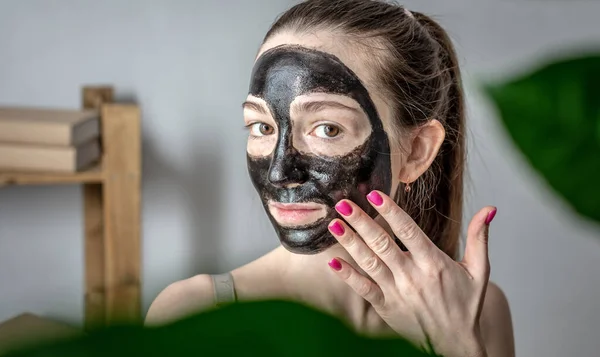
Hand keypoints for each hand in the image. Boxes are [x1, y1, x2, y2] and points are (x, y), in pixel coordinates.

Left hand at [327, 190, 495, 356]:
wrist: (456, 344)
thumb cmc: (466, 305)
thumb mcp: (479, 271)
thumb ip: (479, 238)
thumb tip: (489, 209)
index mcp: (434, 263)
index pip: (408, 231)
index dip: (390, 211)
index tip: (374, 194)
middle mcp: (413, 276)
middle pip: (382, 243)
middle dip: (361, 221)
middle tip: (343, 203)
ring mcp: (397, 292)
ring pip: (369, 262)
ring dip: (349, 242)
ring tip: (333, 224)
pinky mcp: (386, 307)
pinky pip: (363, 289)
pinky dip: (347, 275)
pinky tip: (332, 262)